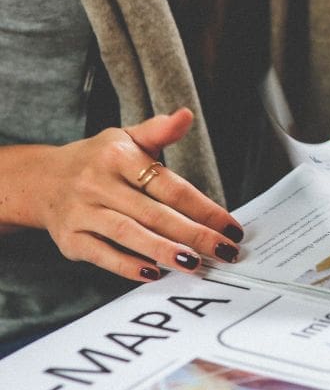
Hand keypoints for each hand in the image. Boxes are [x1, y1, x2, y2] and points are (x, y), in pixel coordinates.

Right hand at [32, 108, 242, 281]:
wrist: (41, 180)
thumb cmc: (97, 160)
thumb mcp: (126, 138)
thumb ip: (159, 131)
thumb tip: (186, 116)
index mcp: (118, 157)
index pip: (170, 186)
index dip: (203, 208)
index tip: (229, 226)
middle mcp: (98, 184)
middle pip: (154, 213)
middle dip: (193, 234)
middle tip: (223, 250)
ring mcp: (82, 213)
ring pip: (128, 234)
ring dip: (164, 251)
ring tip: (194, 264)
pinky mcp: (70, 239)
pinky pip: (102, 255)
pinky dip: (127, 266)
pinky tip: (154, 273)